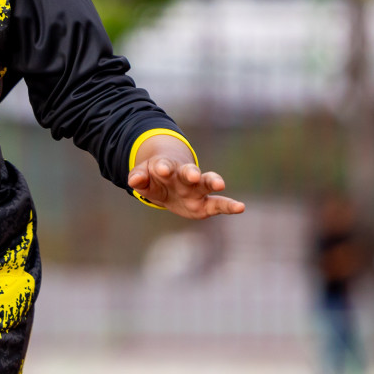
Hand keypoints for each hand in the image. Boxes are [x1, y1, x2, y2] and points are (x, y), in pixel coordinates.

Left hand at [126, 137, 244, 218]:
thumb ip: (139, 178)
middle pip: (188, 172)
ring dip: (212, 182)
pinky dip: (230, 206)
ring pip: (206, 183)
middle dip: (190, 173)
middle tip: (191, 174)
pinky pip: (219, 204)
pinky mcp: (205, 204)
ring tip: (220, 183)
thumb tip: (132, 180)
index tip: (162, 168)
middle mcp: (183, 176)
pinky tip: (241, 207)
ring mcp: (196, 189)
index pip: (164, 166)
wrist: (167, 182)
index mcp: (166, 168)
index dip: (163, 167)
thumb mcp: (143, 178)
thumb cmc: (154, 179)